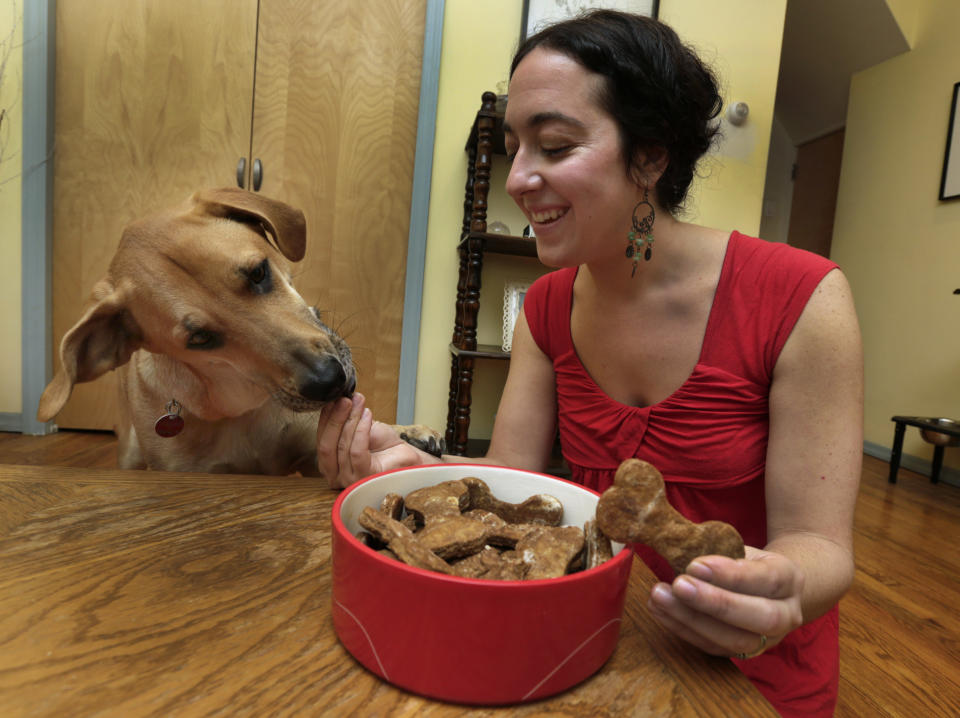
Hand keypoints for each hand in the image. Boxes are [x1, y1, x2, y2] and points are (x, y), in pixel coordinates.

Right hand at [316, 393, 438, 487]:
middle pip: (326, 445)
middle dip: (335, 418)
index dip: (325, 418)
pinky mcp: (364, 477)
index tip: (333, 399)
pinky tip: (367, 416)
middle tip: (345, 400)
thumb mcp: (359, 427)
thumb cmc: (383, 444)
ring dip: (351, 420)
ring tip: (359, 403)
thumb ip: (345, 419)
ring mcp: (349, 480)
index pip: (321, 440)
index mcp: (329, 464)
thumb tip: (337, 399)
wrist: (406, 455)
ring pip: (343, 446)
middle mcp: (335, 476)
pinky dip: (361, 430)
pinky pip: (357, 451)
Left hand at [646, 547, 803, 658]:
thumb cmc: (749, 563)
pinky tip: (659, 610)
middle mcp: (787, 614)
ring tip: (660, 597)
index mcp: (789, 579)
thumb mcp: (743, 549)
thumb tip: (679, 547)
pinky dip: (682, 629)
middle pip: (759, 617)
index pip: (765, 578)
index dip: (729, 574)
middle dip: (715, 602)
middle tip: (678, 585)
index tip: (695, 564)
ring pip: (735, 640)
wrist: (773, 589)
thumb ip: (720, 552)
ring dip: (692, 620)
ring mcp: (768, 640)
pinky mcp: (743, 654)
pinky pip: (714, 648)